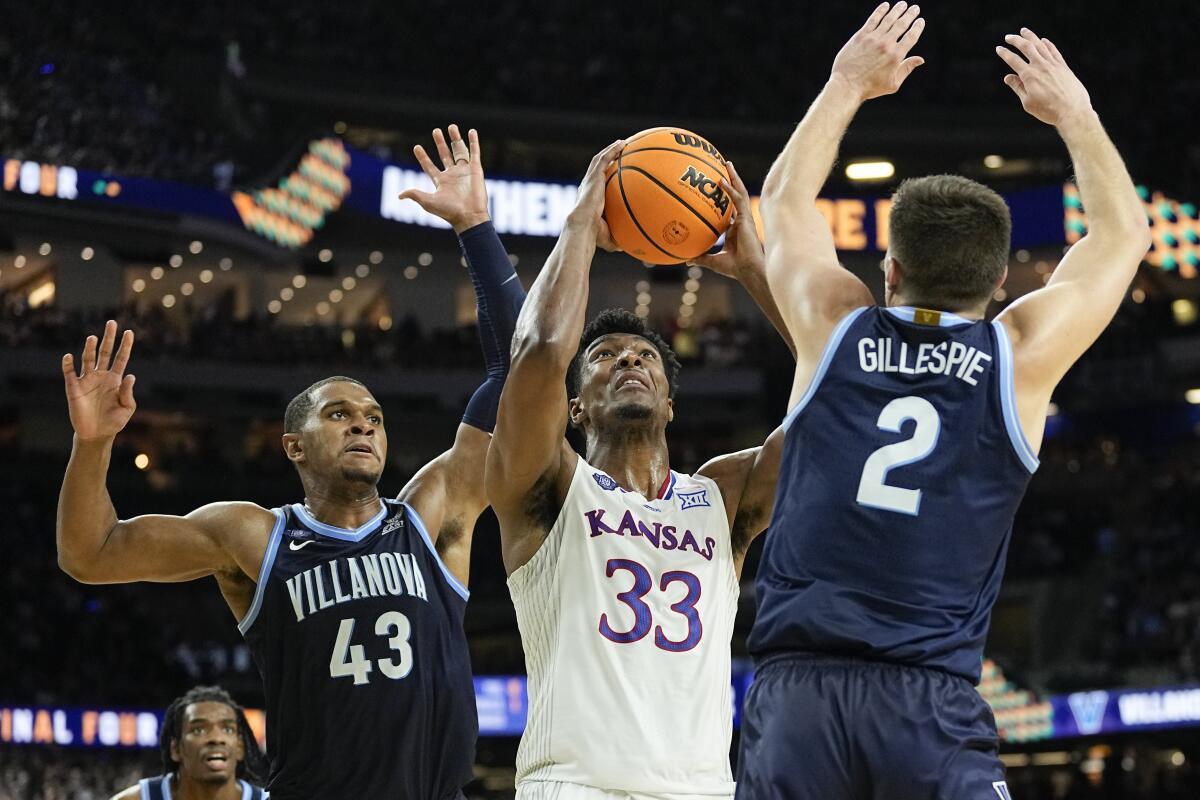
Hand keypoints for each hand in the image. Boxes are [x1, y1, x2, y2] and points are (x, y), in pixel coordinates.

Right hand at [62, 320, 135, 441]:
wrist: (96, 434)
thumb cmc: (114, 421)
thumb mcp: (127, 408)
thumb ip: (128, 393)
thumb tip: (130, 375)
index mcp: (115, 380)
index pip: (121, 358)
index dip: (125, 346)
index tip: (129, 332)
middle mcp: (101, 376)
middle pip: (105, 353)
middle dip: (108, 338)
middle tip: (112, 323)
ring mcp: (87, 381)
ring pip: (88, 360)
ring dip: (90, 349)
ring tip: (93, 338)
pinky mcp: (73, 388)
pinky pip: (69, 374)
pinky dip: (68, 365)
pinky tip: (69, 356)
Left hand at [399, 124, 489, 232]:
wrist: (469, 216)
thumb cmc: (449, 211)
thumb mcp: (428, 202)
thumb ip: (415, 194)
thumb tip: (400, 195)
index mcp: (441, 182)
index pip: (429, 166)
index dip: (423, 157)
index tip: (416, 147)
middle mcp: (452, 175)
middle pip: (445, 155)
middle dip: (440, 143)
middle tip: (436, 131)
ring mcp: (464, 172)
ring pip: (459, 151)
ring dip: (455, 139)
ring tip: (451, 127)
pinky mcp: (476, 170)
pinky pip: (474, 153)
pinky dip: (473, 142)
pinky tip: (471, 131)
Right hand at [571, 139, 624, 250]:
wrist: (583, 227)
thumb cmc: (594, 235)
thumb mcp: (609, 238)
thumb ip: (620, 238)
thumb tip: (633, 245)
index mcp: (590, 199)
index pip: (598, 186)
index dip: (605, 178)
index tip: (615, 174)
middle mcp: (588, 187)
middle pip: (599, 169)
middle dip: (609, 159)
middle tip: (620, 154)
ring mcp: (590, 180)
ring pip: (600, 160)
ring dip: (611, 150)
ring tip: (623, 143)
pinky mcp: (593, 177)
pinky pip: (604, 159)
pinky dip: (613, 150)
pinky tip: (623, 143)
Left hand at [687, 161, 763, 278]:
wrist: (748, 270)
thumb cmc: (734, 268)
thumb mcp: (713, 261)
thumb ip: (700, 257)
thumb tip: (686, 259)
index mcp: (735, 229)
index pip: (730, 210)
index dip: (725, 198)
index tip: (717, 189)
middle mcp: (740, 220)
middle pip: (736, 196)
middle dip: (731, 181)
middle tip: (724, 167)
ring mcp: (745, 218)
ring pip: (739, 192)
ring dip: (733, 177)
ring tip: (727, 164)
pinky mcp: (747, 218)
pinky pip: (738, 199)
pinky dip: (730, 189)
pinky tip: (721, 180)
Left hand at [830, 2, 924, 101]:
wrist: (846, 86)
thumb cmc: (870, 88)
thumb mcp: (892, 84)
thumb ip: (907, 69)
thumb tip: (921, 59)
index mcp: (896, 56)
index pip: (911, 37)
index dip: (917, 27)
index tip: (920, 21)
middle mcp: (886, 45)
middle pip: (902, 25)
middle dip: (910, 15)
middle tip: (915, 8)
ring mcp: (873, 39)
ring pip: (888, 19)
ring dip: (897, 10)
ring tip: (903, 4)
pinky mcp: (860, 36)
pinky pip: (873, 20)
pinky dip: (880, 11)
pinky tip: (885, 5)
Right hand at [996, 29, 1092, 128]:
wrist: (1072, 111)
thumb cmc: (1048, 110)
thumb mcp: (1028, 102)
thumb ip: (1018, 87)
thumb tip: (1008, 77)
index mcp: (1029, 76)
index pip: (1013, 60)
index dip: (1005, 53)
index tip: (999, 48)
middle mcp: (1041, 66)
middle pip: (1027, 47)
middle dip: (1016, 40)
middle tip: (1009, 37)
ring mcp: (1053, 65)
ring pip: (1040, 45)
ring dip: (1031, 37)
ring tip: (1024, 31)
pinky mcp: (1063, 67)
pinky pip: (1054, 51)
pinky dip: (1048, 44)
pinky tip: (1043, 40)